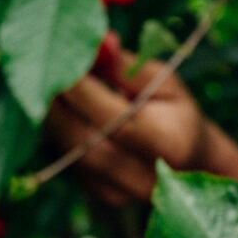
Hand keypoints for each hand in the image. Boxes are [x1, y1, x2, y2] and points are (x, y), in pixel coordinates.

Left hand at [43, 42, 237, 206]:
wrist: (193, 162)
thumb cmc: (178, 113)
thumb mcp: (164, 82)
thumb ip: (127, 66)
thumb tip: (97, 41)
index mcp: (171, 145)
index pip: (116, 120)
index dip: (83, 91)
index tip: (61, 58)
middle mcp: (145, 178)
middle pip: (84, 143)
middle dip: (59, 104)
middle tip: (44, 69)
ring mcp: (121, 193)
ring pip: (70, 153)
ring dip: (55, 117)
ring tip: (51, 84)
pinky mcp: (102, 195)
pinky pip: (69, 160)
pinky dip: (62, 133)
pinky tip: (65, 111)